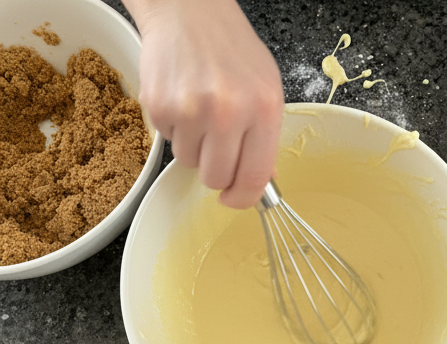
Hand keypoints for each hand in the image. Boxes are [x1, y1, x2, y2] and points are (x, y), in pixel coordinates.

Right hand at [127, 0, 283, 208]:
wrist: (187, 8)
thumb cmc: (231, 48)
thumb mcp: (266, 88)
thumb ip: (266, 137)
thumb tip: (262, 181)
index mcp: (263, 110)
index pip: (255, 178)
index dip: (244, 198)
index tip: (236, 200)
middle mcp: (228, 112)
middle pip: (217, 178)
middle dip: (216, 173)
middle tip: (216, 150)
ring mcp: (190, 109)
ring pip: (189, 163)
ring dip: (194, 147)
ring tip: (199, 112)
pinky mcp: (159, 105)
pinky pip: (167, 141)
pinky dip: (174, 128)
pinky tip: (182, 99)